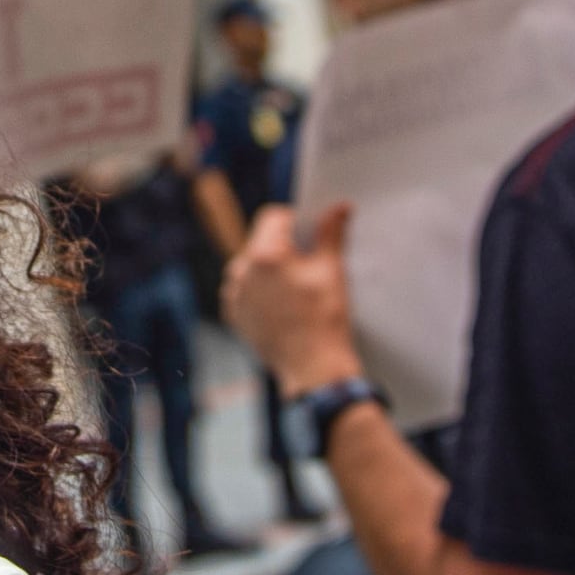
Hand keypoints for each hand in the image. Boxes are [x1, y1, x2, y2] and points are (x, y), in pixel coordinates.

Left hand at [223, 202, 360, 386]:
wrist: (313, 367)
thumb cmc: (325, 318)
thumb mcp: (332, 270)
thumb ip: (331, 232)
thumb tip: (339, 207)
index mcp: (264, 255)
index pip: (273, 216)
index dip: (295, 219)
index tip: (310, 235)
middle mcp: (241, 271)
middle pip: (261, 241)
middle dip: (283, 246)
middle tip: (308, 265)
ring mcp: (234, 294)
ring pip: (251, 265)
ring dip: (270, 268)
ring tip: (296, 289)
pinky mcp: (234, 314)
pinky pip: (245, 289)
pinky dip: (261, 290)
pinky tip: (284, 305)